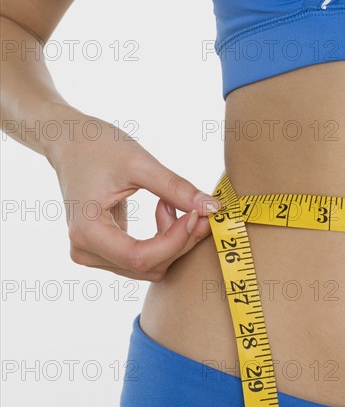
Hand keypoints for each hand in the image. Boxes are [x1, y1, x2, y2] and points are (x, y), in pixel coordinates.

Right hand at [48, 110, 220, 280]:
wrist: (69, 141)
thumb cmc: (98, 146)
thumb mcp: (140, 163)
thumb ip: (176, 189)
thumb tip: (213, 209)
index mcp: (87, 232)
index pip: (141, 258)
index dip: (177, 241)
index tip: (198, 214)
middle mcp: (86, 251)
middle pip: (149, 266)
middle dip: (180, 241)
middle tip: (198, 208)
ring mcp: (95, 254)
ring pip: (151, 266)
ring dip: (174, 240)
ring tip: (171, 201)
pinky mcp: (106, 251)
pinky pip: (146, 258)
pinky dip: (165, 239)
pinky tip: (164, 207)